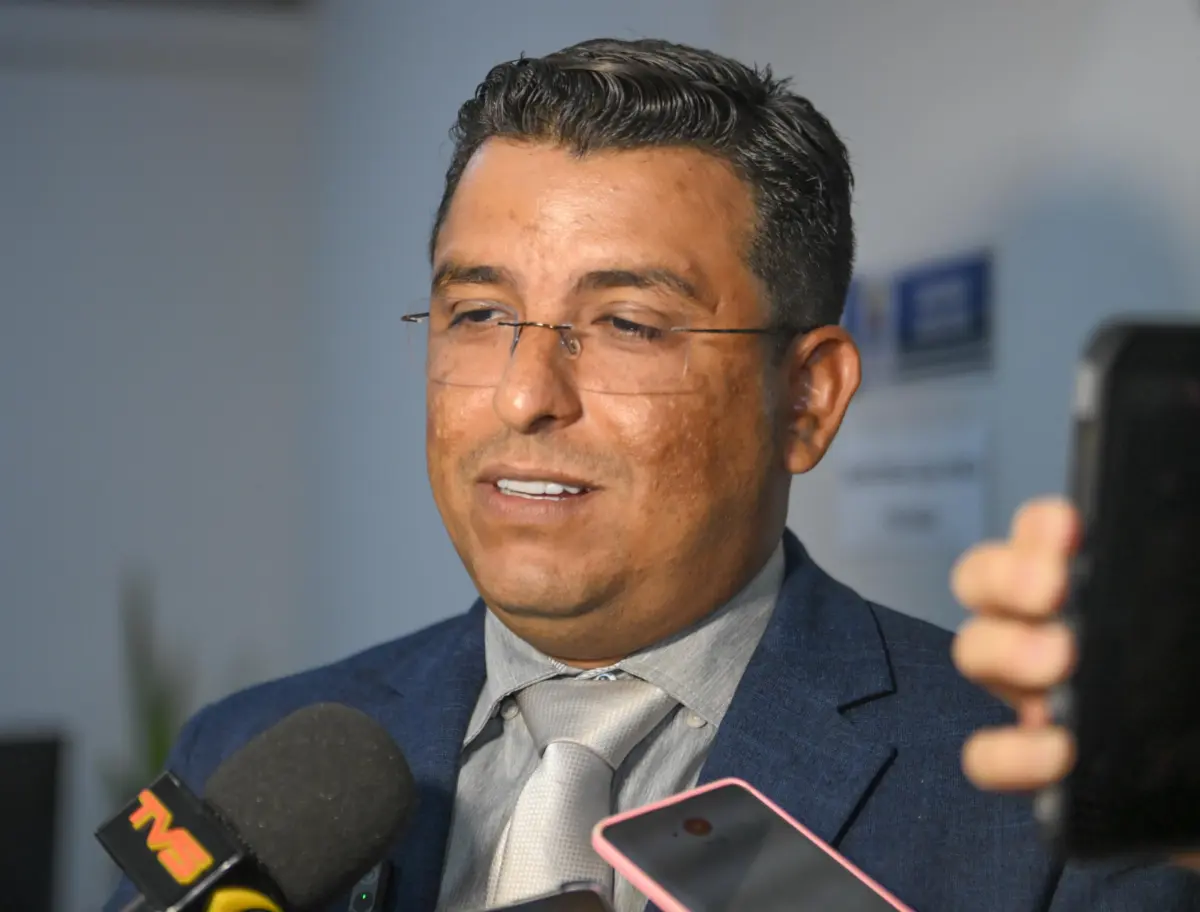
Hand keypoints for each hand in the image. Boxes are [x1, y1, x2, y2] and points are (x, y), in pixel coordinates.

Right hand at [951, 497, 1199, 870]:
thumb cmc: (1195, 680)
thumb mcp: (1187, 616)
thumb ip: (1174, 591)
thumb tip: (1172, 560)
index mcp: (1082, 587)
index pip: (1038, 532)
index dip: (1041, 526)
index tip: (1070, 531)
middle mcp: (1041, 628)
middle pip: (981, 579)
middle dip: (1006, 577)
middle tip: (1051, 590)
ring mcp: (1028, 693)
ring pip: (974, 652)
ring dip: (1005, 651)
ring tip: (1056, 664)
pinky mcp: (1031, 762)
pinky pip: (985, 755)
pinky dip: (1010, 753)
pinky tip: (1057, 750)